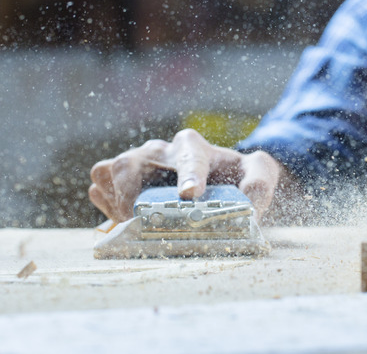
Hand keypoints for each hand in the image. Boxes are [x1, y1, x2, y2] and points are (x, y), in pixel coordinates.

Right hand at [89, 129, 283, 221]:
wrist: (226, 181)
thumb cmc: (240, 175)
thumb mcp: (261, 173)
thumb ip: (260, 183)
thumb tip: (248, 205)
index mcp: (194, 146)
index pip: (189, 158)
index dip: (188, 176)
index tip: (189, 196)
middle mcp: (160, 151)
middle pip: (130, 163)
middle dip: (132, 194)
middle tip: (144, 222)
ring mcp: (139, 164)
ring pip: (108, 171)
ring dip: (115, 201)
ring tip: (133, 224)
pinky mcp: (125, 181)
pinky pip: (100, 187)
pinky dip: (106, 205)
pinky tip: (125, 222)